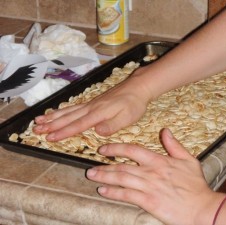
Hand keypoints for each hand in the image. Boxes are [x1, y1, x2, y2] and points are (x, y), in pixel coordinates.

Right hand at [33, 73, 151, 140]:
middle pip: (68, 117)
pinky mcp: (93, 102)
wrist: (137, 87)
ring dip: (53, 116)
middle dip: (51, 124)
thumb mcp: (127, 117)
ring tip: (38, 120)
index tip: (49, 137)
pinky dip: (62, 110)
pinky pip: (74, 106)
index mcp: (99, 113)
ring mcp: (91, 103)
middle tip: (35, 129)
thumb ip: (112, 125)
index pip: (78, 124)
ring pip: (68, 110)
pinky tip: (56, 112)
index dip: (63, 132)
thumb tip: (98, 131)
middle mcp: (91, 107)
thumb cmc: (134, 104)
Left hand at [86, 128, 224, 224]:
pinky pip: (127, 195)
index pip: (133, 150)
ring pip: (121, 179)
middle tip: (91, 167)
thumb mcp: (188, 160)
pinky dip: (113, 193)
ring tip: (92, 176)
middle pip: (122, 166)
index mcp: (159, 161)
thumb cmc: (196, 184)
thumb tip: (165, 130)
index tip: (104, 149)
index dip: (116, 148)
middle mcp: (151, 172)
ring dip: (105, 177)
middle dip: (104, 166)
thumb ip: (174, 145)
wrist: (202, 207)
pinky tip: (103, 191)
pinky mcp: (149, 202)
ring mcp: (149, 187)